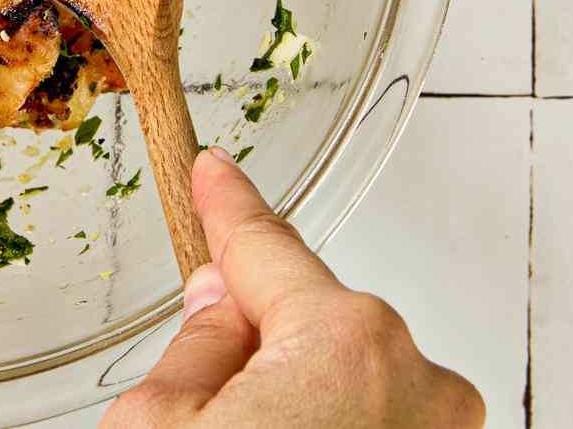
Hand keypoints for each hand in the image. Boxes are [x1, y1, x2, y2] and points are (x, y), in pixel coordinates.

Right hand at [104, 148, 484, 427]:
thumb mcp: (157, 427)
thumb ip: (192, 350)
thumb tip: (216, 310)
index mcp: (341, 343)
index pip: (264, 248)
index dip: (227, 202)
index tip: (215, 169)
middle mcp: (414, 380)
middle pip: (307, 320)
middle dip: (255, 337)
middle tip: (200, 401)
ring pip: (343, 377)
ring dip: (299, 395)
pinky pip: (377, 419)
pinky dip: (334, 424)